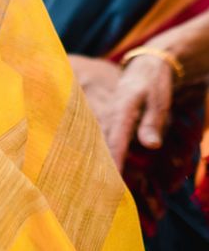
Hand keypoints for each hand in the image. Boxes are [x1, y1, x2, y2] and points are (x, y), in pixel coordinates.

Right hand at [69, 52, 173, 169]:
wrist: (145, 65)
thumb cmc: (154, 85)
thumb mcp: (159, 102)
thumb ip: (153, 123)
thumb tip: (151, 146)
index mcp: (122, 109)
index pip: (117, 139)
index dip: (115, 159)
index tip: (113, 178)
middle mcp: (108, 112)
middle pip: (101, 141)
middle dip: (100, 163)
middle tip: (99, 185)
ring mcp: (104, 112)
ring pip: (96, 137)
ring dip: (94, 156)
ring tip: (91, 177)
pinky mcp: (104, 114)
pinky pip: (97, 133)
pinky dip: (96, 146)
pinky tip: (92, 160)